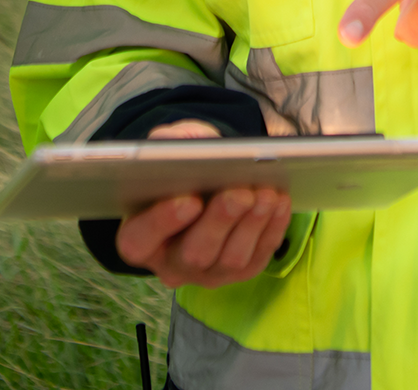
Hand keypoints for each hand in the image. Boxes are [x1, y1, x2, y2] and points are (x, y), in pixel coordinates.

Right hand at [113, 121, 292, 288]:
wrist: (203, 183)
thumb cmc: (179, 166)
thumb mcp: (167, 148)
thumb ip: (166, 144)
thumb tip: (178, 144)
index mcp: (138, 237)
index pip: (139, 240)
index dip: (162, 222)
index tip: (188, 199)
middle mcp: (169, 263)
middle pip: (193, 255)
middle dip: (220, 221)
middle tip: (240, 193)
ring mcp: (206, 273)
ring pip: (230, 260)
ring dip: (252, 225)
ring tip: (266, 193)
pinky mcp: (238, 273)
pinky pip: (258, 258)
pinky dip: (271, 230)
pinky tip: (280, 202)